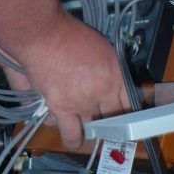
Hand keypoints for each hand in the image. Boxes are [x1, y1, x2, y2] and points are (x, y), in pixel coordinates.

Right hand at [16, 14, 130, 150]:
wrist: (43, 35)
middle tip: (106, 123)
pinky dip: (73, 139)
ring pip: (94, 129)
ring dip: (92, 130)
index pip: (130, 102)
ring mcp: (84, 102)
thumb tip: (112, 80)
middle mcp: (104, 90)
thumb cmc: (67, 34)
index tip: (125, 116)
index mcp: (115, 72)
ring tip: (89, 130)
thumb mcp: (100, 47)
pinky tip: (73, 139)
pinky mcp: (63, 109)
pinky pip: (71, 134)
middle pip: (115, 118)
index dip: (127, 112)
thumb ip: (108, 68)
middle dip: (110, 122)